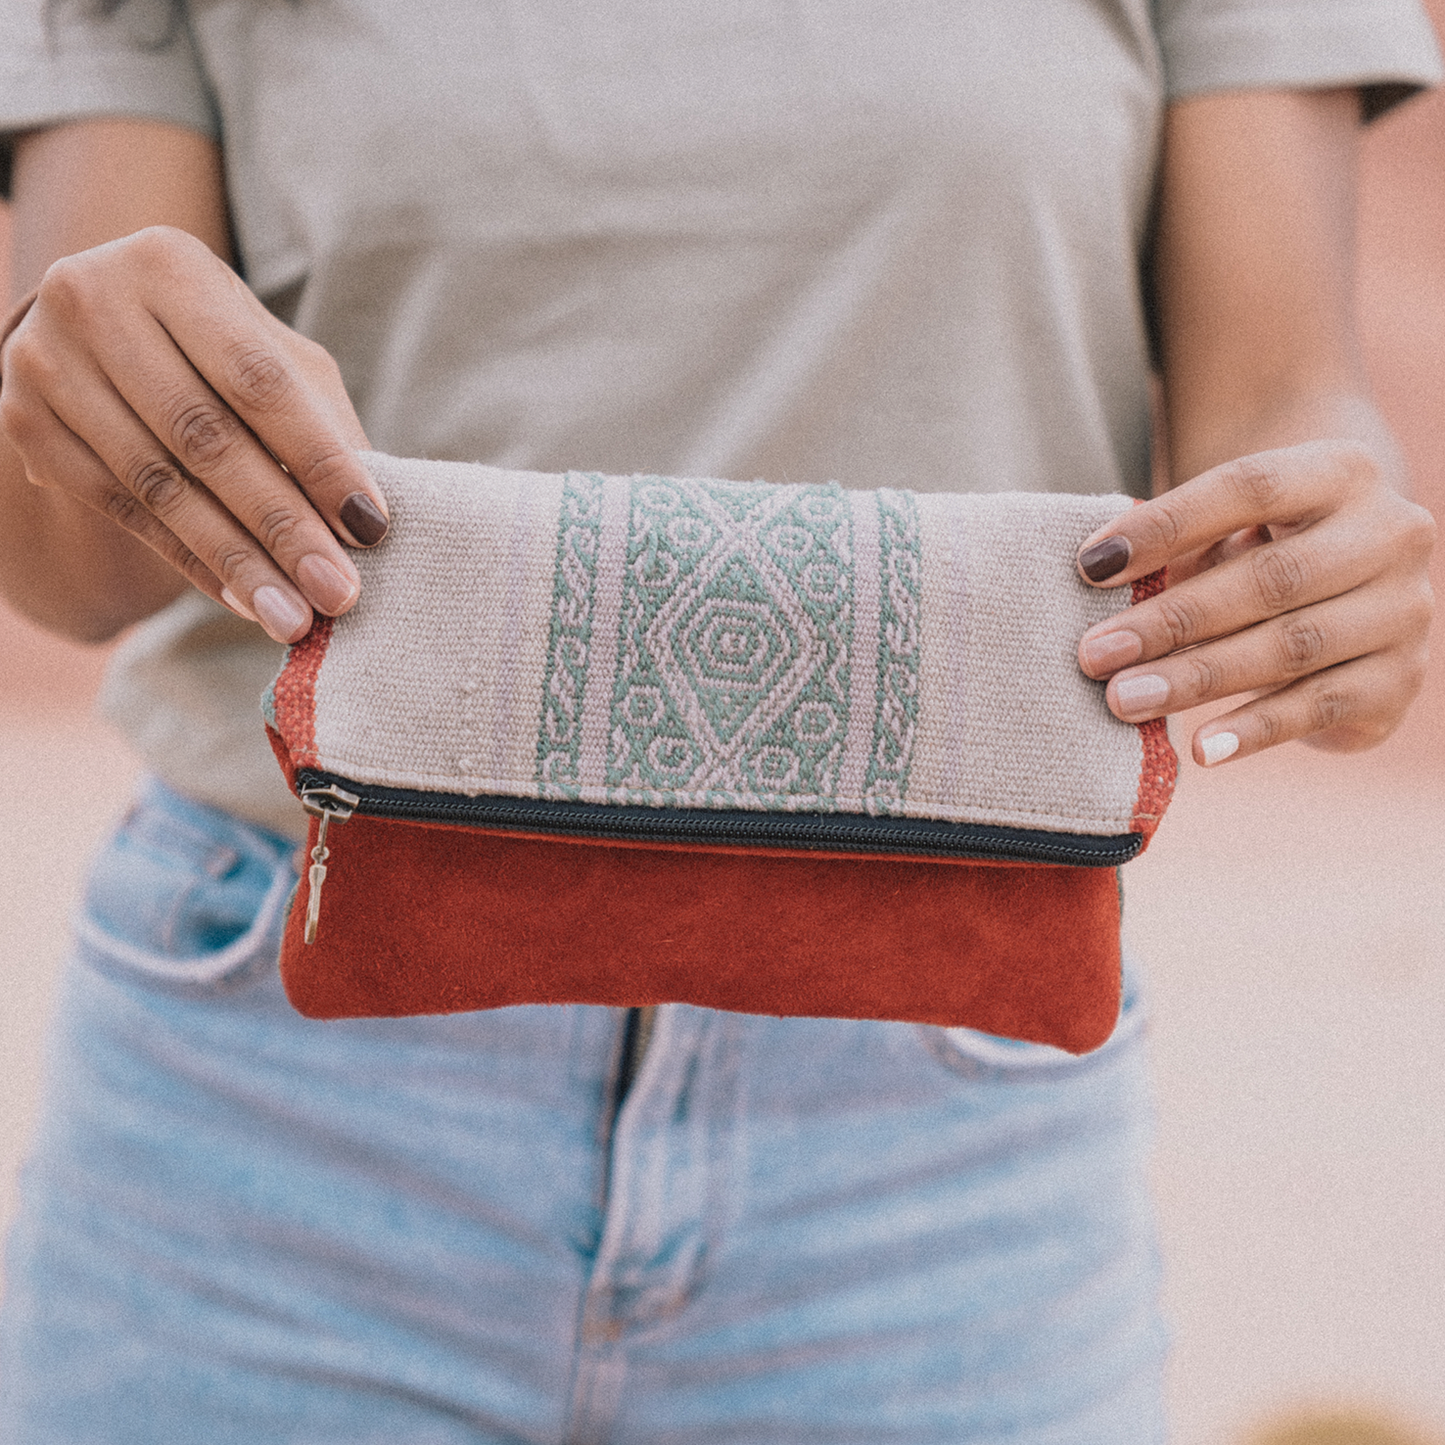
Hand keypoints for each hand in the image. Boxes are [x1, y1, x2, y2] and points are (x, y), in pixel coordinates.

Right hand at [0, 225, 386, 642]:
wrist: (104, 336)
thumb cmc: (220, 349)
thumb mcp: (275, 357)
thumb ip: (319, 420)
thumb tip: (363, 520)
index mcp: (169, 265)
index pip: (259, 380)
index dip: (320, 460)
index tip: (372, 530)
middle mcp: (92, 300)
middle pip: (207, 438)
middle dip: (283, 528)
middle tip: (339, 594)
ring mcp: (46, 363)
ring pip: (160, 484)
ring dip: (237, 562)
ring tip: (295, 617)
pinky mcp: (25, 423)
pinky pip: (120, 508)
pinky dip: (189, 561)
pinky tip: (241, 599)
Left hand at [1074, 440, 1434, 763]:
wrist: (1353, 594)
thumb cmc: (1265, 551)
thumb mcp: (1229, 532)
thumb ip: (1178, 546)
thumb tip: (1096, 574)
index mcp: (1343, 473)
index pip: (1249, 488)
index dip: (1166, 526)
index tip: (1090, 566)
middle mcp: (1390, 535)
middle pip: (1269, 578)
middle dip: (1170, 621)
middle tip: (1094, 654)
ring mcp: (1404, 610)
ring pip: (1290, 647)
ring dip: (1196, 678)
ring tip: (1124, 699)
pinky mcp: (1400, 679)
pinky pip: (1318, 707)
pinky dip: (1253, 729)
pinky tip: (1199, 747)